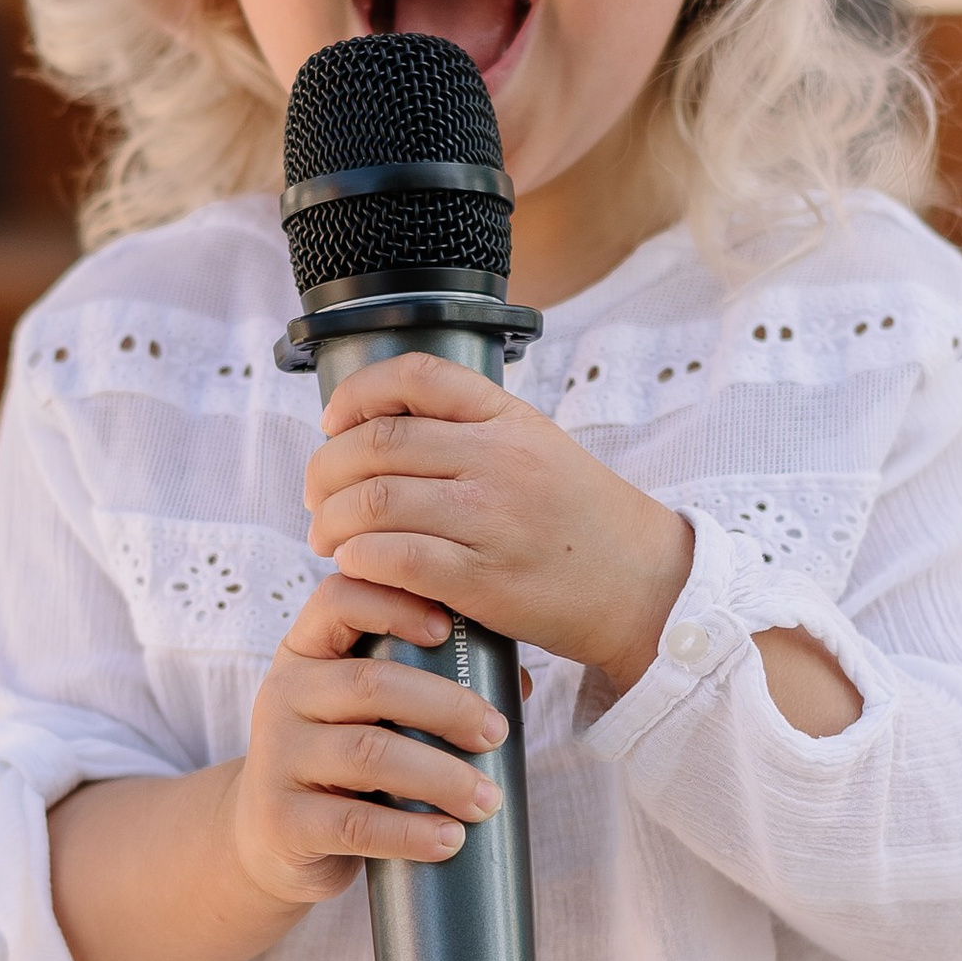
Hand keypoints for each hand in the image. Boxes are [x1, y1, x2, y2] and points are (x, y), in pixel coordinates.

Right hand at [228, 567, 515, 910]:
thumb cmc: (343, 760)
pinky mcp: (283, 820)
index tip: (447, 626)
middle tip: (497, 734)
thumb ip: (425, 683)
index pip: (338, 600)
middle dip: (447, 706)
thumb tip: (517, 681)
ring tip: (487, 799)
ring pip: (370, 754)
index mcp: (307, 653)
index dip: (394, 603)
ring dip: (442, 776)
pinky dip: (411, 832)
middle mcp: (282, 694)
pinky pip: (356, 824)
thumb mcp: (368, 712)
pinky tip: (450, 839)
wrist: (275, 839)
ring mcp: (276, 758)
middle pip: (371, 683)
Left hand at [306, 351, 694, 698]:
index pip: (416, 375)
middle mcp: (498, 460)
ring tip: (326, 537)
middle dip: (326, 469)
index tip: (333, 421)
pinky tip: (354, 565)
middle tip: (316, 494)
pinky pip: (397, 558)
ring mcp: (491, 519)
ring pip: (375, 501)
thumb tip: (387, 428)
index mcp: (509, 420)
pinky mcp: (484, 579)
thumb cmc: (584, 521)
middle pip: (377, 442)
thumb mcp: (541, 448)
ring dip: (331, 521)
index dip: (357, 392)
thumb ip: (476, 432)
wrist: (645, 585)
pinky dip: (359, 559)